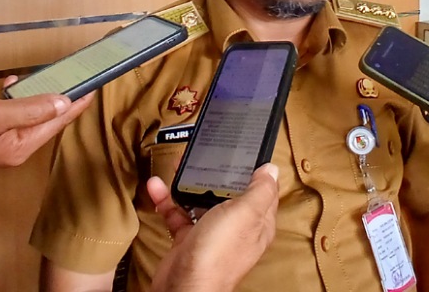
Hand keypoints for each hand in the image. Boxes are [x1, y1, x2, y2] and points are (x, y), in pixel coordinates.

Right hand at [0, 77, 93, 172]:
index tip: (94, 86)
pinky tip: (10, 86)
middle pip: (47, 120)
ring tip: (48, 79)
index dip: (78, 102)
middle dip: (63, 99)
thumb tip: (62, 103)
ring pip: (30, 117)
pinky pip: (11, 118)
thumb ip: (29, 109)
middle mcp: (14, 150)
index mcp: (20, 147)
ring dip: (37, 97)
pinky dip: (14, 100)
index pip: (59, 121)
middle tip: (78, 80)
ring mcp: (0, 146)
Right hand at [148, 163, 278, 291]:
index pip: (262, 191)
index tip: (244, 151)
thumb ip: (260, 190)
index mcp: (257, 222)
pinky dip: (167, 200)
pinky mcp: (188, 239)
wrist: (184, 287)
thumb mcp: (245, 213)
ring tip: (177, 164)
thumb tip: (271, 169)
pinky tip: (157, 187)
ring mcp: (211, 234)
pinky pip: (178, 214)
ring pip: (201, 200)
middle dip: (216, 172)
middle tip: (206, 153)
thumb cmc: (218, 253)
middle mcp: (236, 228)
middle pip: (229, 193)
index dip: (255, 170)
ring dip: (188, 183)